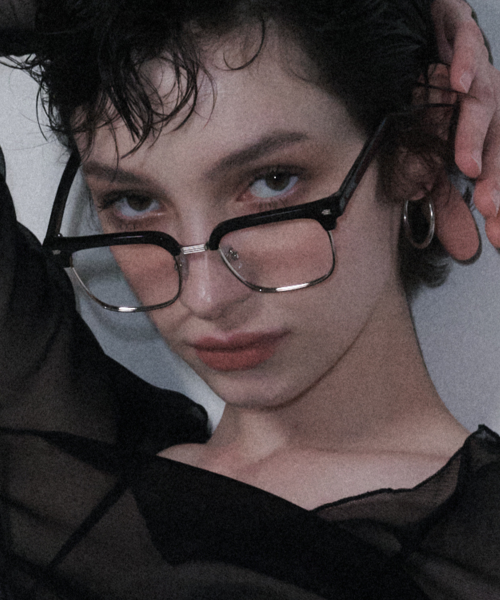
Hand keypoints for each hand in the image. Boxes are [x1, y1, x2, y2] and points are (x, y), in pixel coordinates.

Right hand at [431, 0, 499, 249]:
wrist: (425, 37)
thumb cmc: (432, 99)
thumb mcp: (437, 158)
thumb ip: (448, 201)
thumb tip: (460, 245)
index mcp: (487, 134)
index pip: (496, 174)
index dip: (498, 202)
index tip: (497, 236)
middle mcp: (488, 105)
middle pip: (498, 145)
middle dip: (496, 180)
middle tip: (490, 210)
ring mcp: (477, 73)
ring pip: (482, 104)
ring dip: (475, 137)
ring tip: (469, 167)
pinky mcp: (461, 36)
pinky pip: (466, 46)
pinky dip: (465, 63)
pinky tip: (459, 83)